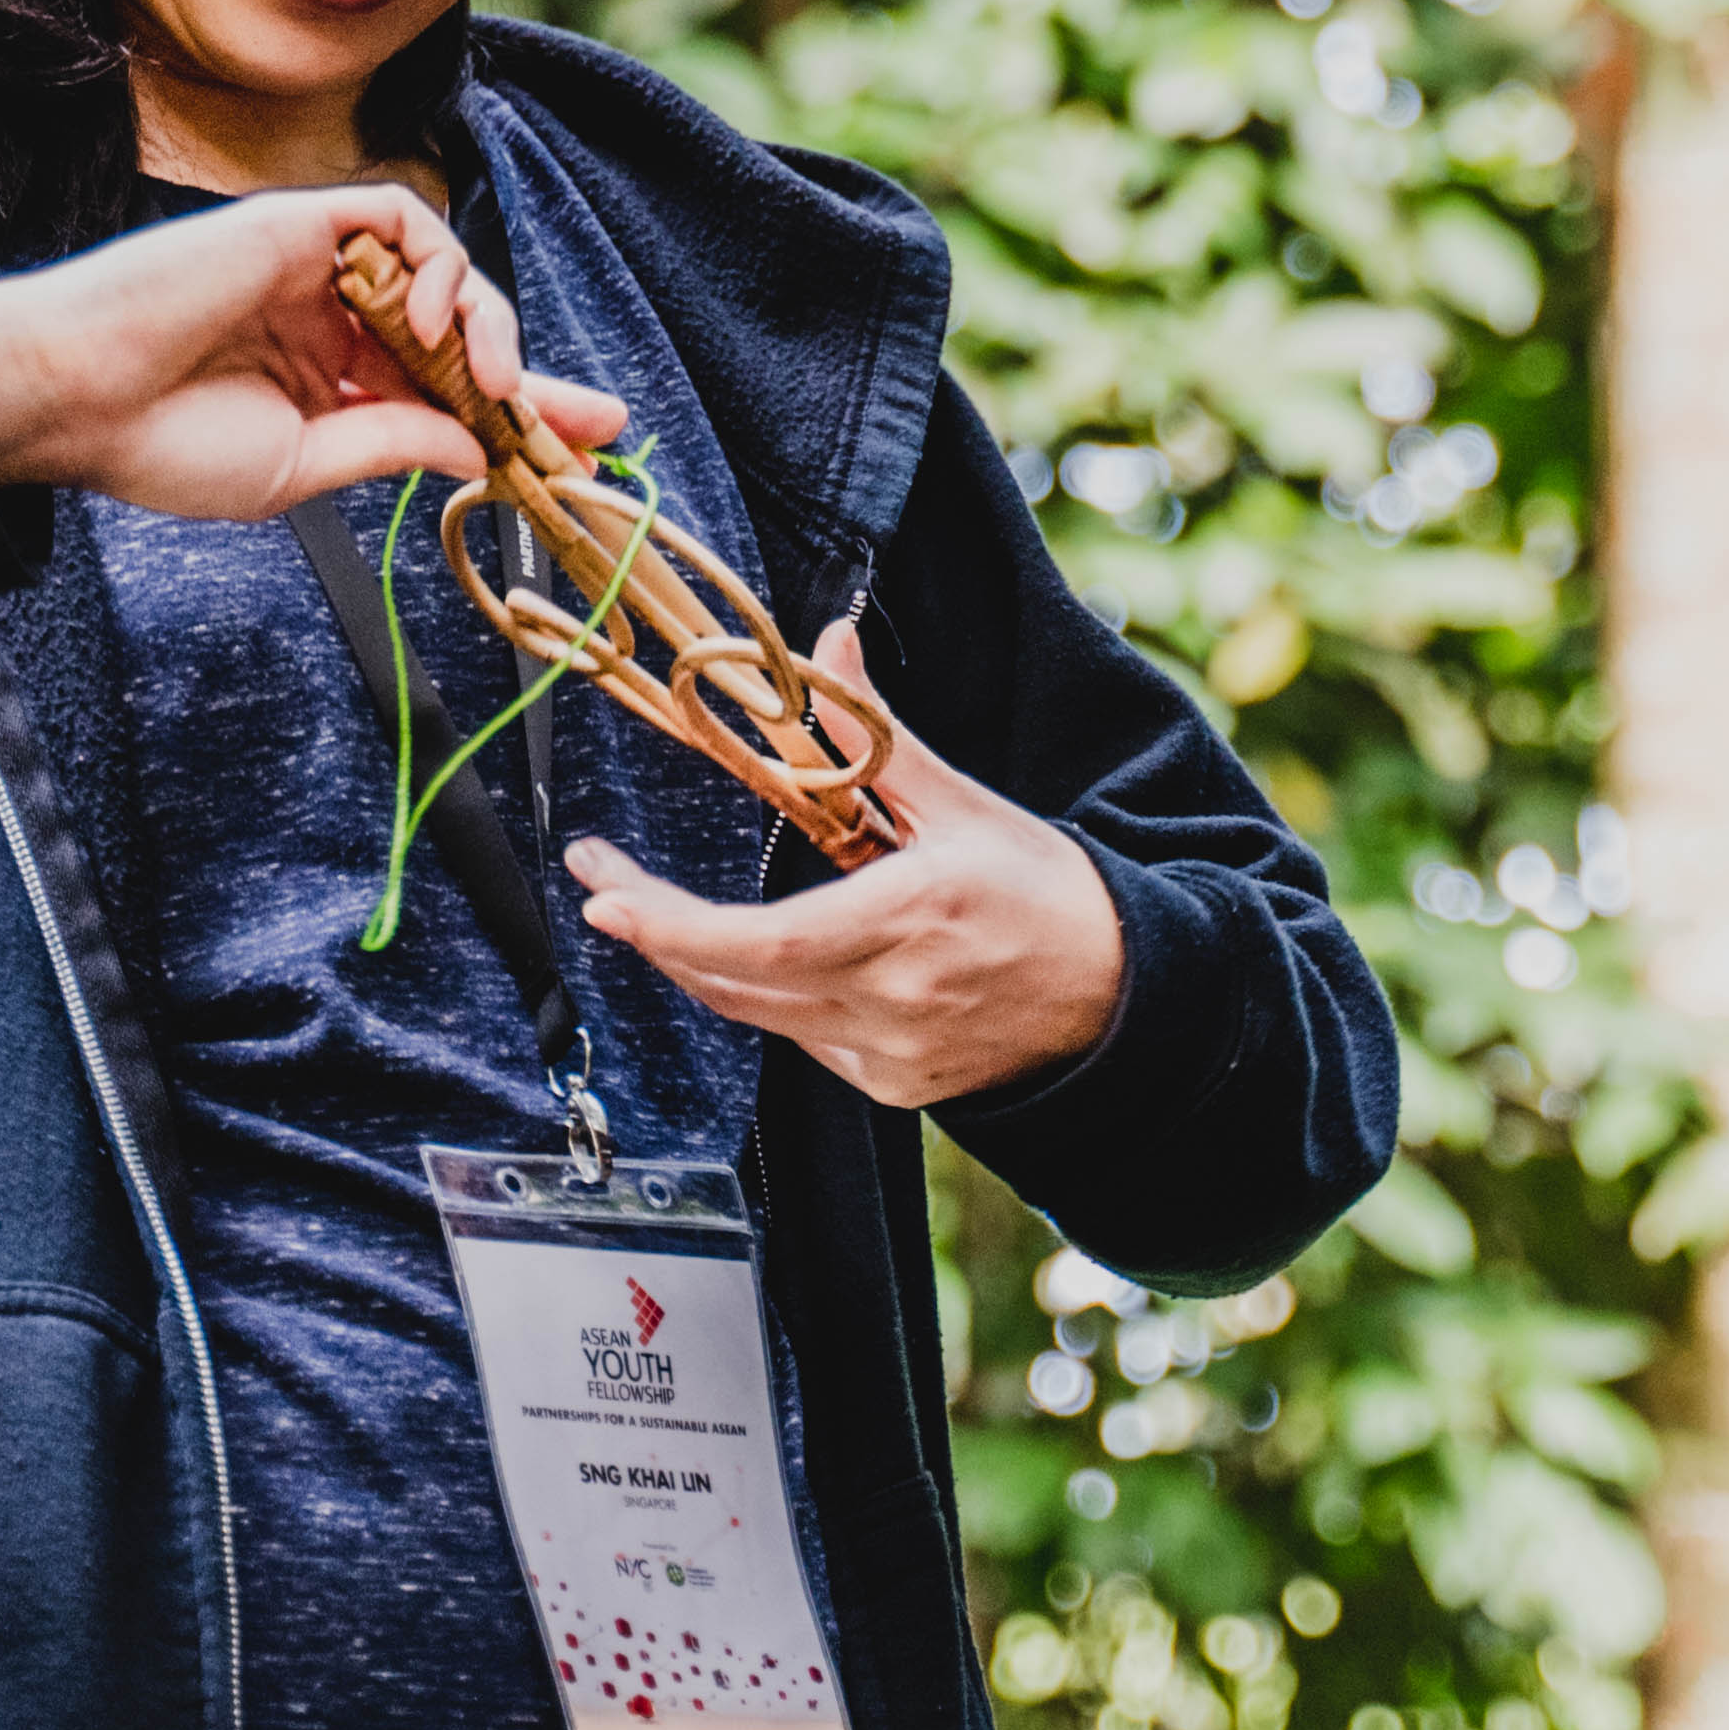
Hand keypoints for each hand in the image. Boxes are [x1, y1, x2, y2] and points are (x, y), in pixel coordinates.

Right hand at [0, 189, 624, 522]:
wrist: (74, 400)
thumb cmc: (161, 442)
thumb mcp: (302, 465)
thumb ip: (391, 442)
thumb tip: (477, 449)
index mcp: (330, 381)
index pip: (446, 388)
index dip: (521, 410)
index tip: (589, 443)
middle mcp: (334, 318)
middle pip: (462, 328)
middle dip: (534, 370)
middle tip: (583, 416)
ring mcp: (320, 268)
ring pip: (445, 269)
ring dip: (489, 322)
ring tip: (490, 380)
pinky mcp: (302, 224)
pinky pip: (400, 218)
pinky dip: (441, 264)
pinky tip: (436, 323)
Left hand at [563, 623, 1126, 1106]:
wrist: (1125, 1000)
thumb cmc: (1051, 897)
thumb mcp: (966, 806)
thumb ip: (878, 736)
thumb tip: (831, 645)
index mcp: (910, 921)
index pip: (762, 944)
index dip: (673, 928)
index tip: (608, 900)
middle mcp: (890, 999)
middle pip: (734, 982)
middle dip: (655, 932)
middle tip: (604, 885)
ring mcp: (886, 1054)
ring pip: (756, 1014)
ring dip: (699, 962)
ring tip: (655, 910)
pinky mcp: (889, 1084)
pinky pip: (799, 1039)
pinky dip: (766, 995)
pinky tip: (761, 956)